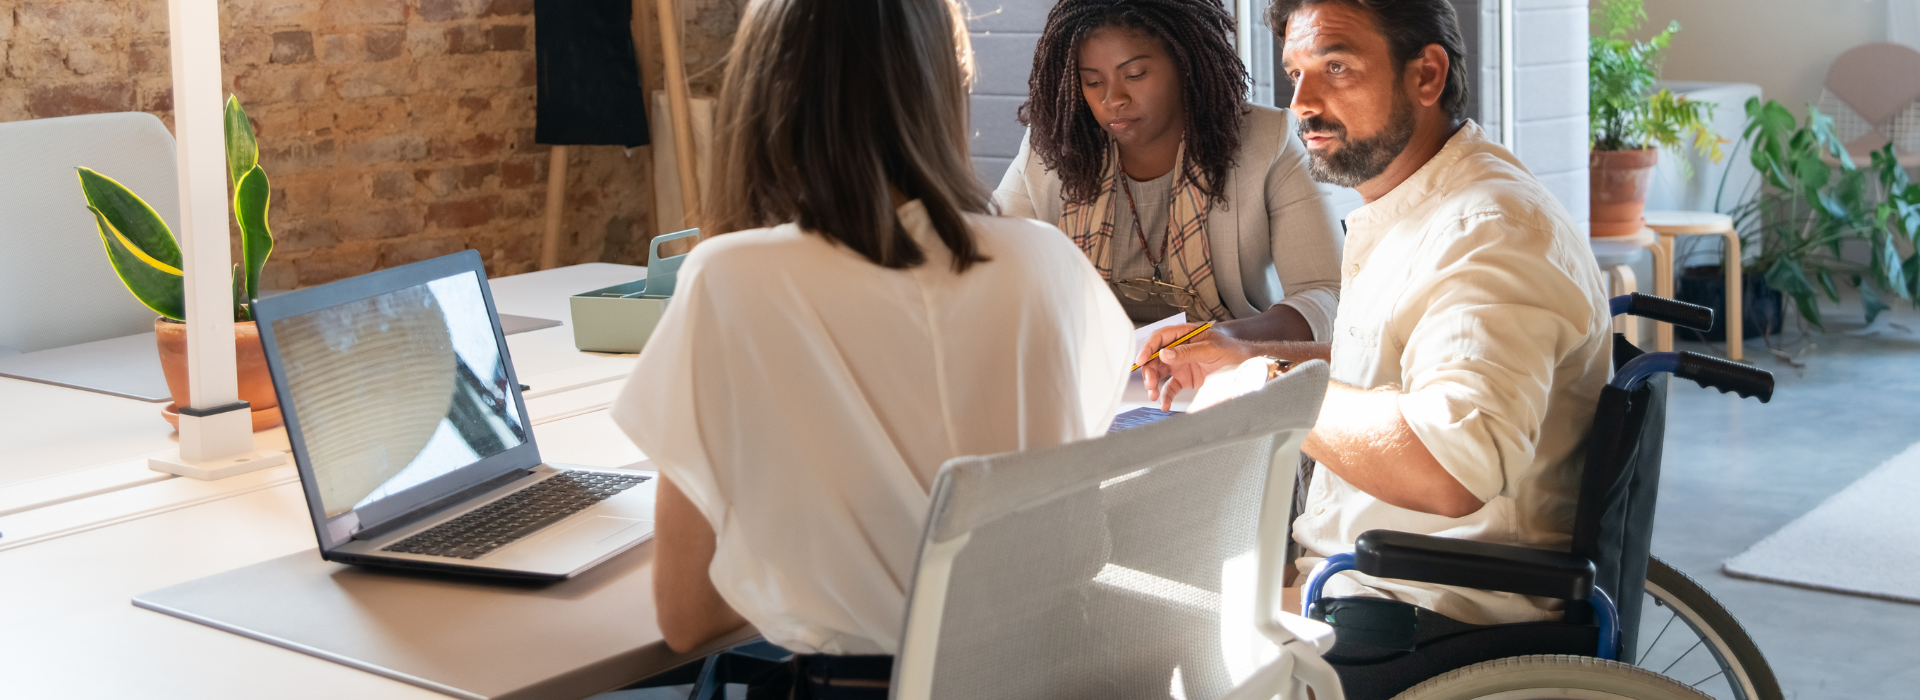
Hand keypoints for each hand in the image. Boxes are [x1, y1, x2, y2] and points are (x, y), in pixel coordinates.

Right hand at [1136, 323, 1258, 409]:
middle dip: (1149, 371)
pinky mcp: (1185, 379)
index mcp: (1185, 335)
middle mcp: (1180, 349)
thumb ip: (1187, 351)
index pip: (1160, 338)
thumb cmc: (1232, 350)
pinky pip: (1170, 388)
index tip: (1141, 360)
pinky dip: (1165, 396)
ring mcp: (1181, 365)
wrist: (1247, 364)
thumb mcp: (1211, 349)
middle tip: (1150, 383)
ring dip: (1153, 384)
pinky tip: (1164, 404)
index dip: (1148, 348)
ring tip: (1154, 395)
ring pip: (1159, 373)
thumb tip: (1165, 354)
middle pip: (1155, 358)